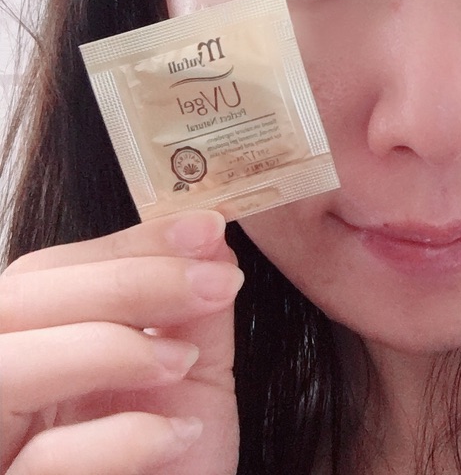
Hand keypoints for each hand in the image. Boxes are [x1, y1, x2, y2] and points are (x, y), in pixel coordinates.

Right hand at [0, 211, 241, 474]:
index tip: (210, 229)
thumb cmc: (174, 471)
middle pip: (14, 301)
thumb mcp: (190, 384)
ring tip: (183, 359)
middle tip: (221, 278)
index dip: (128, 242)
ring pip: (3, 368)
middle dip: (126, 280)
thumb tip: (211, 234)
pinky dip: (117, 440)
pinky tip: (178, 435)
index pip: (47, 272)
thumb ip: (193, 312)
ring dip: (105, 346)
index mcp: (31, 354)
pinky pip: (39, 465)